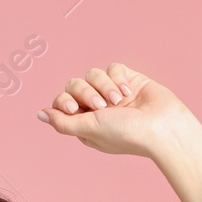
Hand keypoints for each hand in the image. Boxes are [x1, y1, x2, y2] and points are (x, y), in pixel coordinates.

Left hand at [36, 62, 191, 158]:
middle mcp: (97, 108)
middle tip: (102, 107)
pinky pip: (113, 68)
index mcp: (85, 123)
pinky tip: (128, 92)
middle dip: (86, 93)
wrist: (161, 127)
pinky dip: (118, 78)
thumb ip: (62, 122)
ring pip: (93, 74)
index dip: (65, 101)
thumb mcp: (88, 130)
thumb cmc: (125, 134)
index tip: (76, 109)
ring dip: (105, 86)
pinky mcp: (128, 80)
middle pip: (75, 85)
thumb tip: (40, 114)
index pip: (62, 101)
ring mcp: (112, 93)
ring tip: (119, 101)